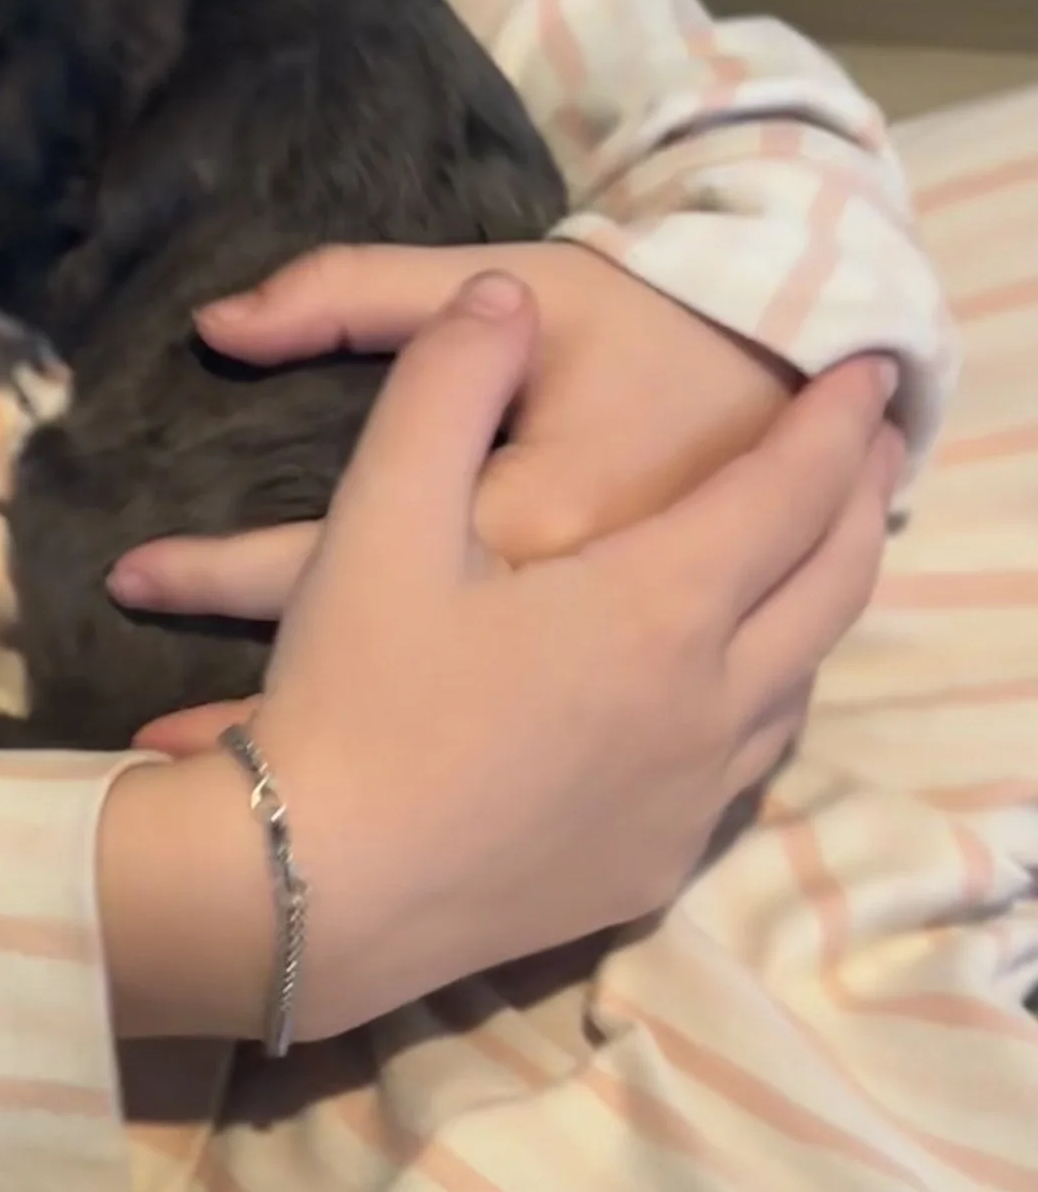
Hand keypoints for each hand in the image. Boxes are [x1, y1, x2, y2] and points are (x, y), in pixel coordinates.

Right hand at [96, 276, 902, 1043]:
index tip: (871, 370)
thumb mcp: (380, 518)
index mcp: (657, 609)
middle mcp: (708, 707)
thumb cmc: (356, 695)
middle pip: (829, 589)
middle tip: (871, 446)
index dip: (834, 426)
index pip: (787, 495)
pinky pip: (746, 765)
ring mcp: (687, 799)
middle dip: (859, 503)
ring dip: (819, 602)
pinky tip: (721, 691)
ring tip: (810, 554)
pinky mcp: (647, 867)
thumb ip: (444, 386)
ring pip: (799, 685)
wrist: (319, 892)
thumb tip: (497, 299)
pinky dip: (765, 697)